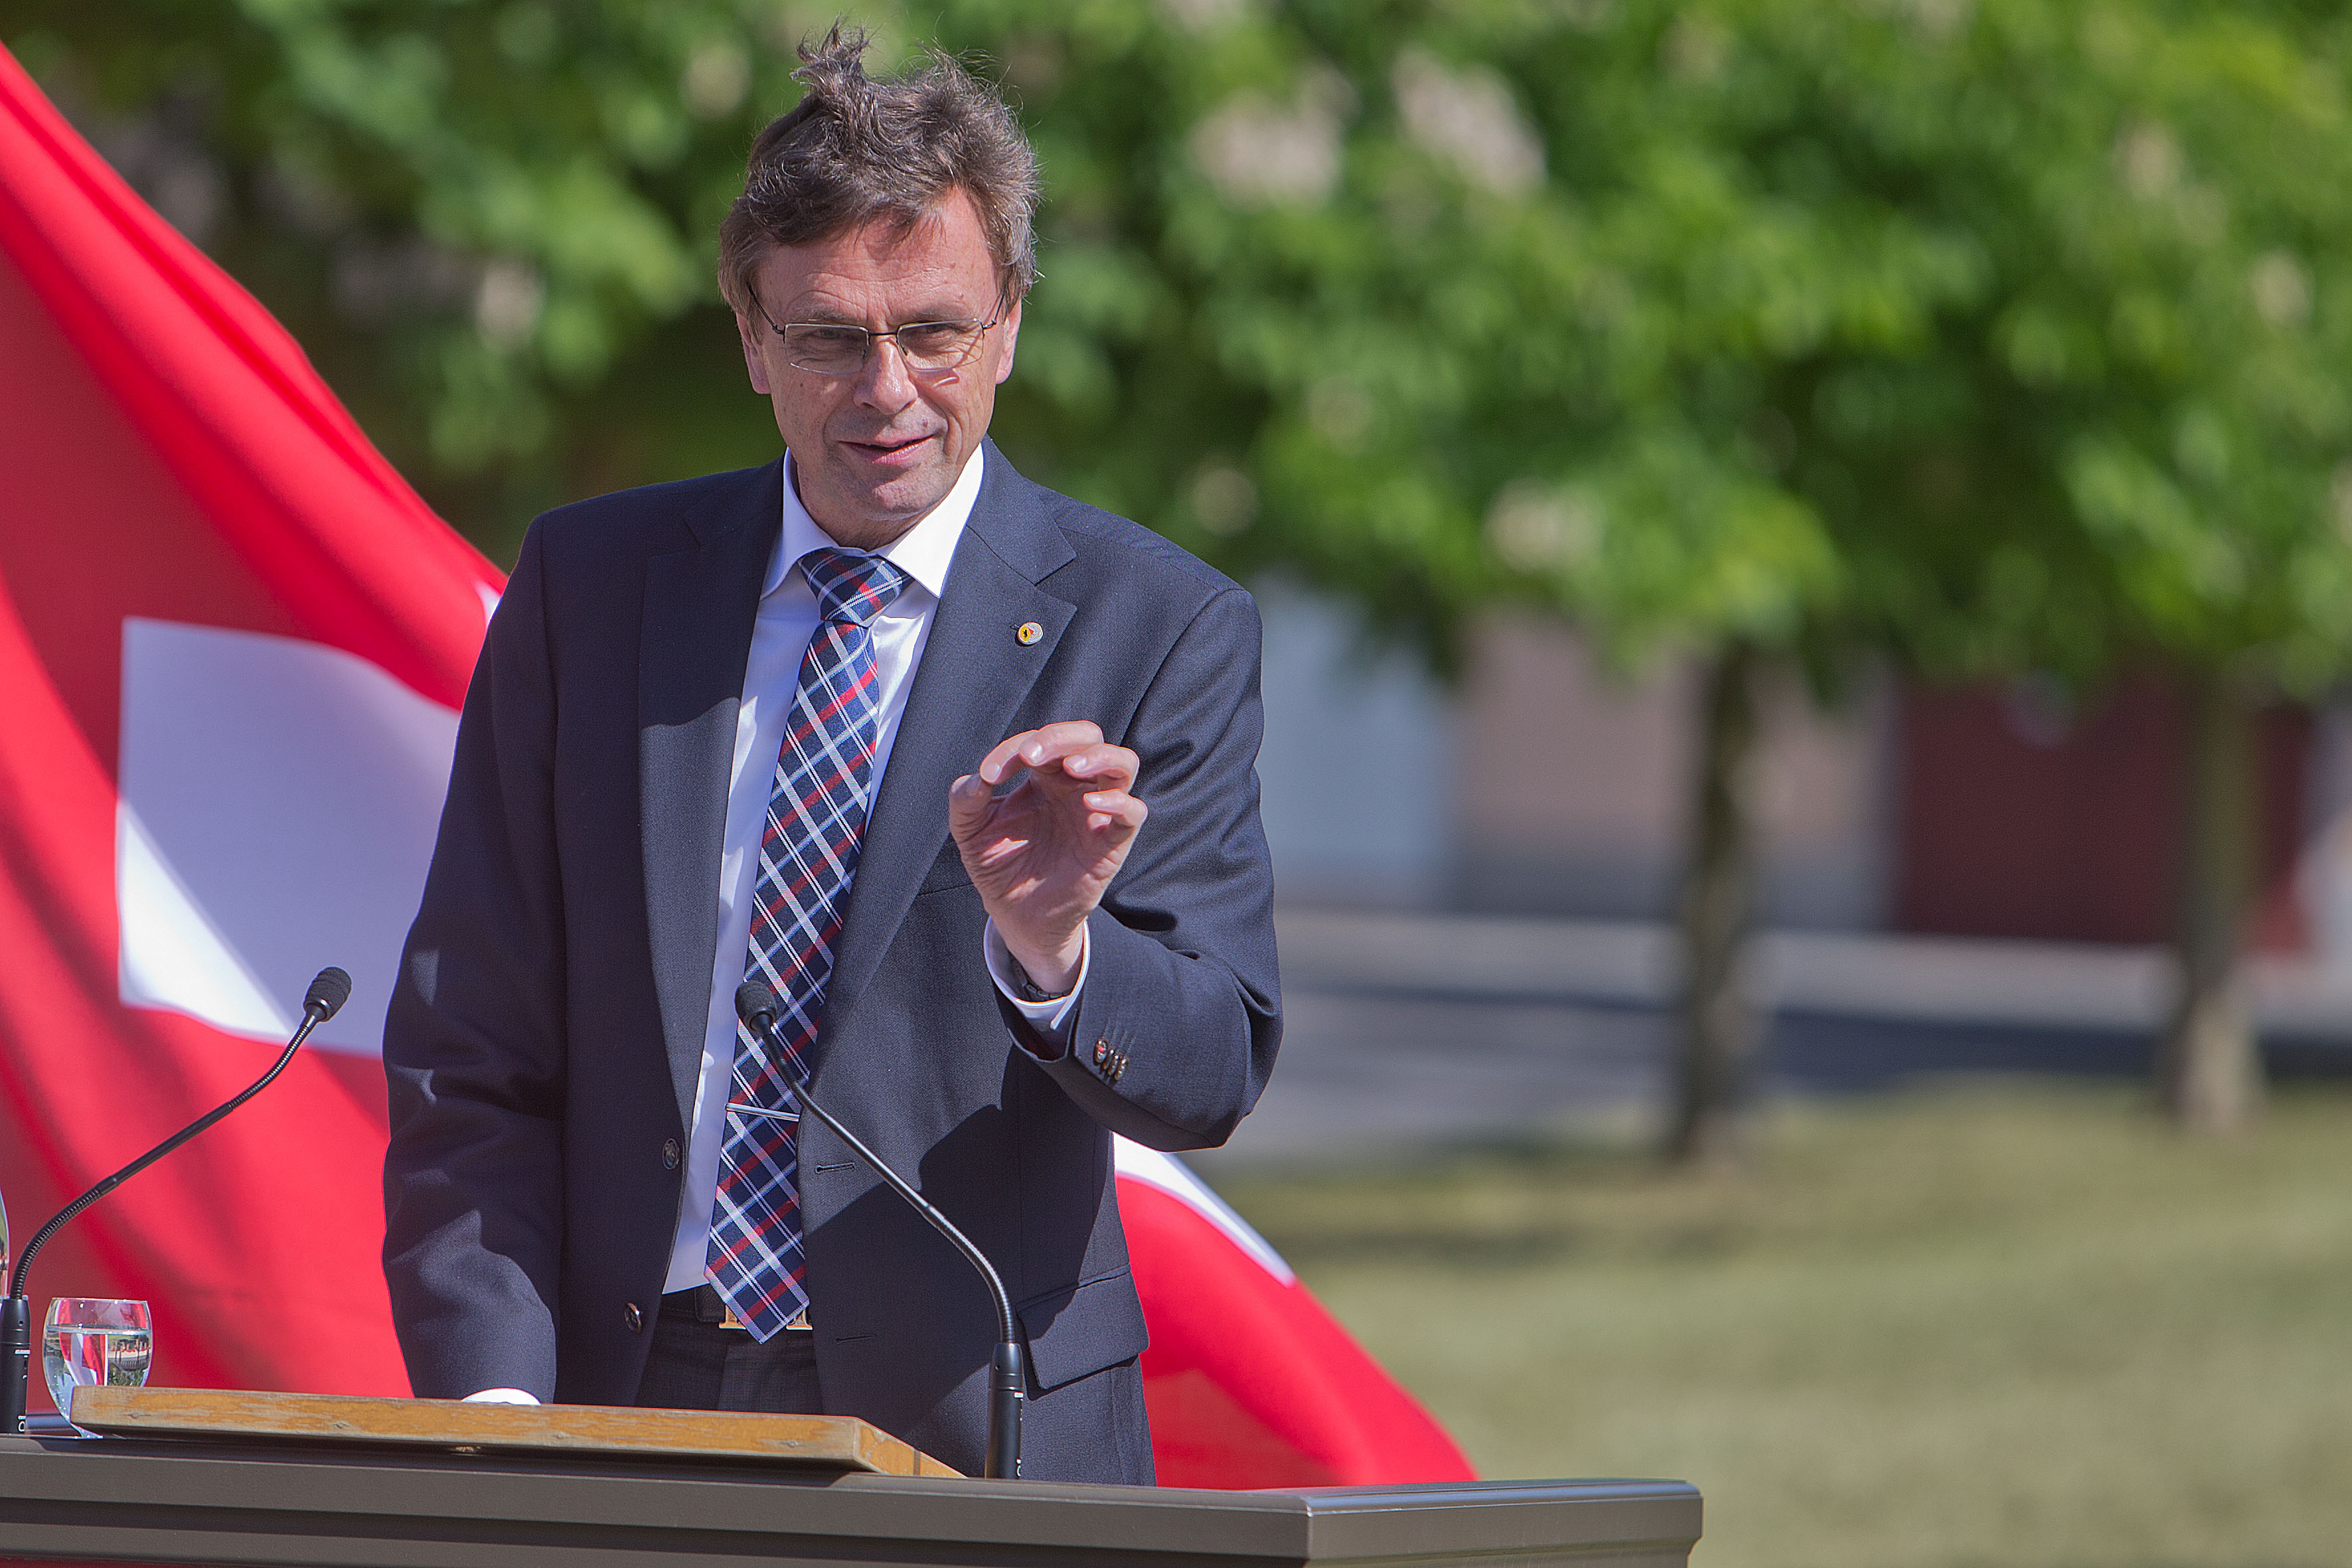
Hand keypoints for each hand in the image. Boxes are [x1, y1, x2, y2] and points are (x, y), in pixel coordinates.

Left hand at [949, 721, 1146, 992]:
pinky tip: (1091, 804)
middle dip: (1061, 736)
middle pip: (1089, 736)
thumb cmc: (998, 864)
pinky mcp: (1112, 842)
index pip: (1041, 742)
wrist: (1015, 913)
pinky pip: (1133, 811)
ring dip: (1100, 757)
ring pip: (1123, 763)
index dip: (1014, 749)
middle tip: (1031, 754)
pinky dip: (1118, 801)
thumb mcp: (970, 830)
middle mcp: (1076, 786)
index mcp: (1045, 775)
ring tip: (1073, 766)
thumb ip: (966, 799)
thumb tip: (978, 777)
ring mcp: (1098, 811)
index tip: (989, 774)